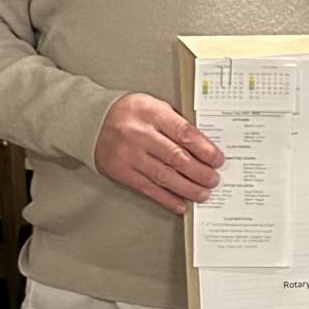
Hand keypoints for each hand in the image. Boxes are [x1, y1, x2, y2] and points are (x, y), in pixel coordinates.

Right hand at [94, 93, 222, 214]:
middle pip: (176, 157)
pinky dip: (166, 198)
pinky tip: (180, 203)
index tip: (217, 159)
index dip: (205, 149)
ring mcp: (130, 155)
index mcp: (152, 113)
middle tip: (214, 179)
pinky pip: (147, 188)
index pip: (184, 133)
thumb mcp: (153, 105)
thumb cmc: (129, 113)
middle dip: (200, 171)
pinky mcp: (121, 172)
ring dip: (187, 188)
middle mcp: (140, 135)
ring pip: (164, 176)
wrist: (91, 121)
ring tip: (203, 194)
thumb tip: (203, 145)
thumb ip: (175, 122)